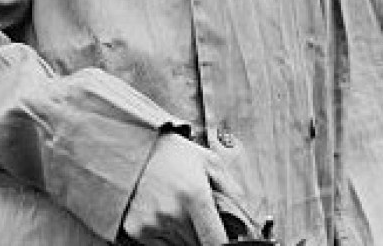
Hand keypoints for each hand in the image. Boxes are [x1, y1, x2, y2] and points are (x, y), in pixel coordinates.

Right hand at [120, 133, 242, 245]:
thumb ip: (233, 192)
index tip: (222, 239)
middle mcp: (172, 214)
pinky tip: (162, 214)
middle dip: (202, 233)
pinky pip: (159, 245)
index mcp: (195, 198)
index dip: (222, 244)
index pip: (215, 243)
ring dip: (183, 235)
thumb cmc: (175, 154)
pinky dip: (164, 235)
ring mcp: (152, 224)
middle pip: (197, 244)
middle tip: (198, 216)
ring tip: (179, 210)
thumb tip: (249, 218)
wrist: (134, 145)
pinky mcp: (136, 230)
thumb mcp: (211, 162)